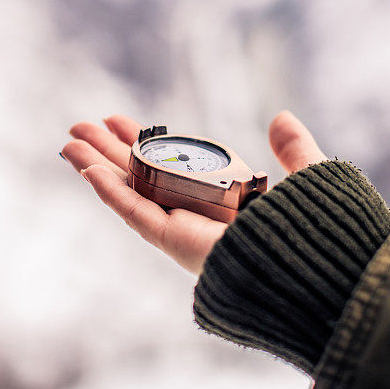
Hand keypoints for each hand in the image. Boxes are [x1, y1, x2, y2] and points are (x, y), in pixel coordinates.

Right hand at [61, 111, 325, 273]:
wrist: (320, 270)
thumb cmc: (319, 232)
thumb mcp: (307, 177)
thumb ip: (293, 151)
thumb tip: (281, 118)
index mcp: (222, 200)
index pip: (172, 167)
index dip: (144, 143)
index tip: (120, 119)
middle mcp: (198, 216)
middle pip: (141, 179)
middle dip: (109, 152)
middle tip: (80, 126)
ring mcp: (184, 231)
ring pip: (130, 195)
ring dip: (97, 168)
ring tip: (68, 141)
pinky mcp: (178, 243)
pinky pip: (137, 214)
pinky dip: (111, 193)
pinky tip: (87, 169)